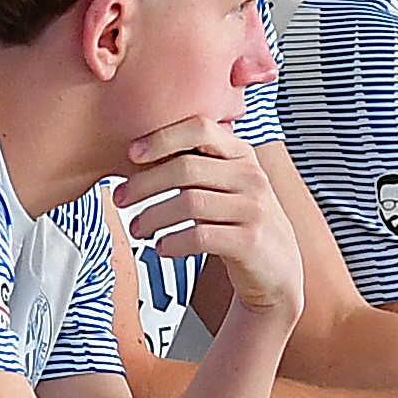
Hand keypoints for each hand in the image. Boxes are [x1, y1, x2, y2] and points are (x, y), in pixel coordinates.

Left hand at [112, 117, 304, 323]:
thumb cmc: (240, 223)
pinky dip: (172, 242)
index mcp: (242, 155)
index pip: (200, 129)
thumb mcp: (228, 186)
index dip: (162, 138)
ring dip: (152, 216)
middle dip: (144, 184)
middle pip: (186, 168)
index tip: (131, 154)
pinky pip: (199, 236)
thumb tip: (138, 155)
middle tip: (119, 198)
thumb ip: (199, 166)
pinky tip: (161, 247)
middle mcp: (251, 177)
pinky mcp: (250, 242)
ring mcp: (253, 209)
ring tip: (137, 228)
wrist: (278, 269)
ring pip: (188, 202)